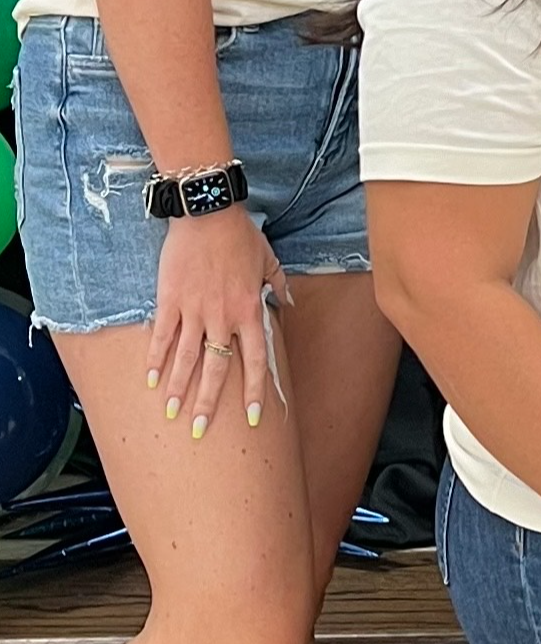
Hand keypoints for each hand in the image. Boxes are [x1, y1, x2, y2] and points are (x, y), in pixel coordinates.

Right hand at [146, 205, 282, 437]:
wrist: (208, 213)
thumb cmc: (240, 235)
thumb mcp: (268, 259)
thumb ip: (279, 284)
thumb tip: (288, 302)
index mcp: (250, 308)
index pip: (255, 359)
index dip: (254, 391)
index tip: (252, 418)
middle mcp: (223, 316)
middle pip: (217, 368)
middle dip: (209, 403)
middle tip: (200, 431)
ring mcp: (195, 310)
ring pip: (187, 358)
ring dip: (179, 389)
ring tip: (172, 414)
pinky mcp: (171, 301)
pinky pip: (163, 336)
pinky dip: (155, 360)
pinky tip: (149, 381)